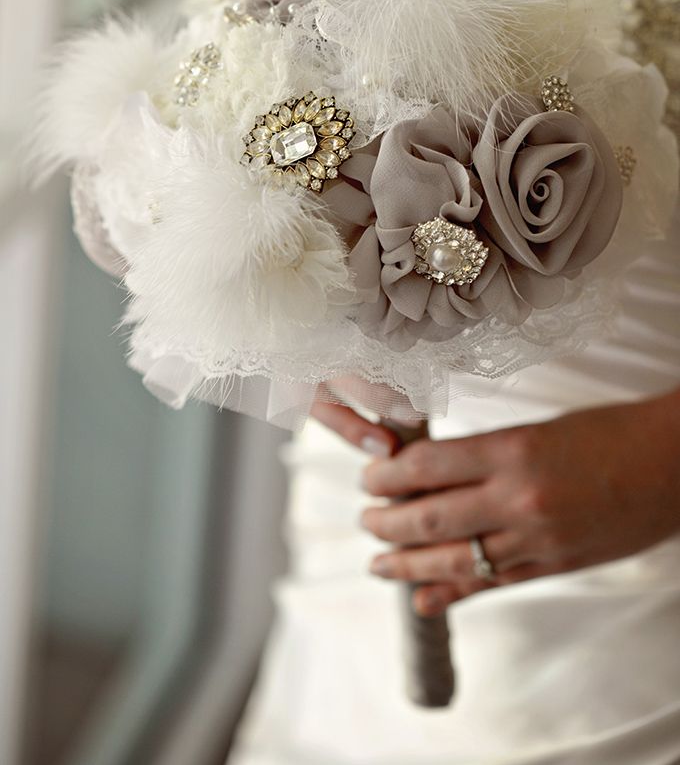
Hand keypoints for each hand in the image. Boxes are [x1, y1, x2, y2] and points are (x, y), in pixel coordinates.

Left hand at [314, 387, 679, 616]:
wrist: (673, 464)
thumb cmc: (606, 433)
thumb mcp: (537, 429)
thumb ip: (484, 454)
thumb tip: (428, 472)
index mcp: (512, 450)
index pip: (424, 467)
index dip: (385, 476)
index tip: (369, 478)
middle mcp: (518, 498)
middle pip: (428, 518)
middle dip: (384, 522)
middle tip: (364, 519)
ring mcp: (536, 539)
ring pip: (452, 560)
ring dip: (406, 565)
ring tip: (377, 562)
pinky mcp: (553, 566)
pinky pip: (491, 585)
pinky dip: (452, 594)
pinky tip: (422, 599)